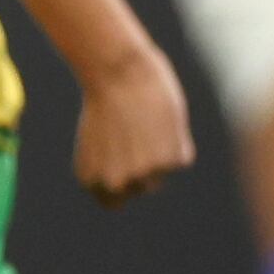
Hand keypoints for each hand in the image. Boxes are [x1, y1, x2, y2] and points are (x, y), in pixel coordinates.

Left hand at [74, 44, 195, 204]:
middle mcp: (116, 183)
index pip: (114, 201)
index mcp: (91, 180)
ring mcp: (144, 175)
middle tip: (139, 133)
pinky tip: (163, 119)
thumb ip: (111, 165)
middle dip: (146, 167)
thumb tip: (132, 182)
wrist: (118, 73)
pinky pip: (182, 156)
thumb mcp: (98, 139)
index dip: (125, 183)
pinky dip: (178, 140)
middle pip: (142, 188)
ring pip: (162, 174)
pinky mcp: (171, 161)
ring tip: (149, 124)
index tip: (129, 162)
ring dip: (162, 154)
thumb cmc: (107, 99)